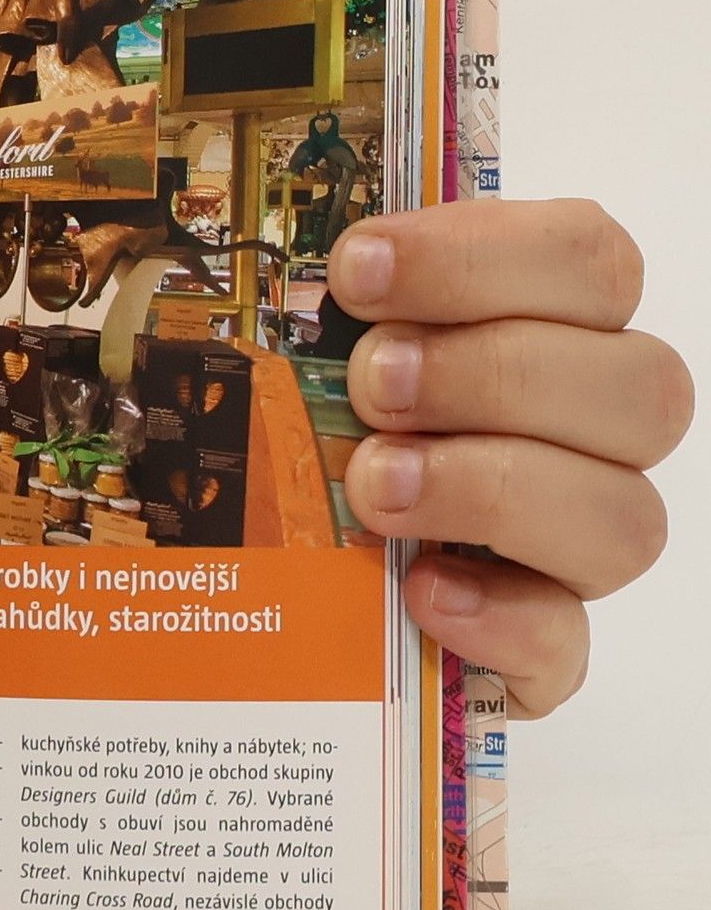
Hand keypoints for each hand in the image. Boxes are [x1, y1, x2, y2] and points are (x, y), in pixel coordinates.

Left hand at [332, 200, 692, 717]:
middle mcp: (588, 441)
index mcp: (547, 336)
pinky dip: (497, 618)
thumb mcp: (292, 362)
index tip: (356, 270)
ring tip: (374, 487)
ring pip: (626, 518)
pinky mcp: (535, 654)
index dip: (481, 255)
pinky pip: (565, 646)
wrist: (267, 595)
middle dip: (494, 373)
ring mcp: (571, 554)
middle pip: (642, 386)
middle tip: (372, 385)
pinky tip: (417, 591)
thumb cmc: (293, 445)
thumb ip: (318, 308)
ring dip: (492, 486)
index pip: (590, 259)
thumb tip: (304, 258)